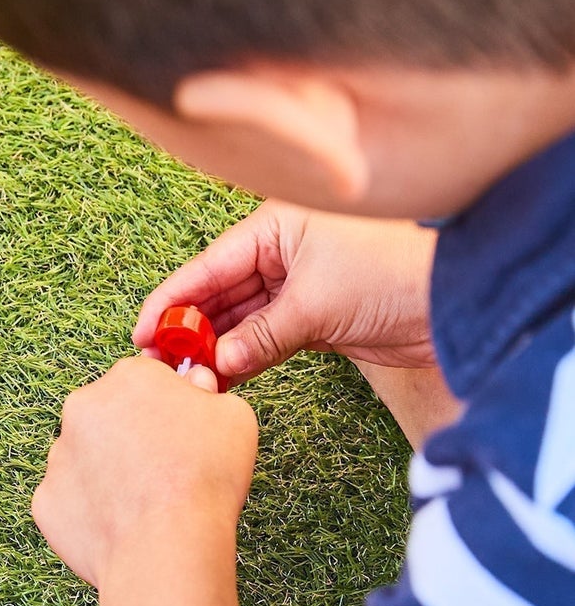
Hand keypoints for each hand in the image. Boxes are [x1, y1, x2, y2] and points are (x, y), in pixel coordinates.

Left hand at [32, 356, 256, 587]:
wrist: (165, 546)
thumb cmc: (203, 479)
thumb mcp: (232, 416)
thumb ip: (207, 392)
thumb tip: (194, 386)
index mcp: (128, 377)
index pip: (145, 380)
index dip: (166, 406)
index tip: (180, 430)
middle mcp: (82, 407)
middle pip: (108, 415)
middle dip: (131, 436)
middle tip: (163, 469)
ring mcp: (57, 455)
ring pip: (85, 458)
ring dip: (108, 472)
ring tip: (143, 502)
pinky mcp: (45, 499)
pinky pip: (70, 499)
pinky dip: (91, 510)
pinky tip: (120, 525)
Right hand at [132, 202, 437, 384]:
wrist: (461, 300)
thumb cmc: (393, 273)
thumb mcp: (314, 303)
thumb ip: (258, 336)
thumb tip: (214, 365)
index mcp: (277, 226)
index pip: (208, 266)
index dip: (172, 300)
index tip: (143, 332)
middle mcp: (283, 252)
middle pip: (219, 294)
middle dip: (189, 330)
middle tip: (157, 363)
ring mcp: (298, 287)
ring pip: (240, 321)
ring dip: (214, 350)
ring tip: (184, 378)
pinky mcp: (315, 319)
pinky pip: (265, 340)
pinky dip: (244, 359)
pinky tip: (219, 378)